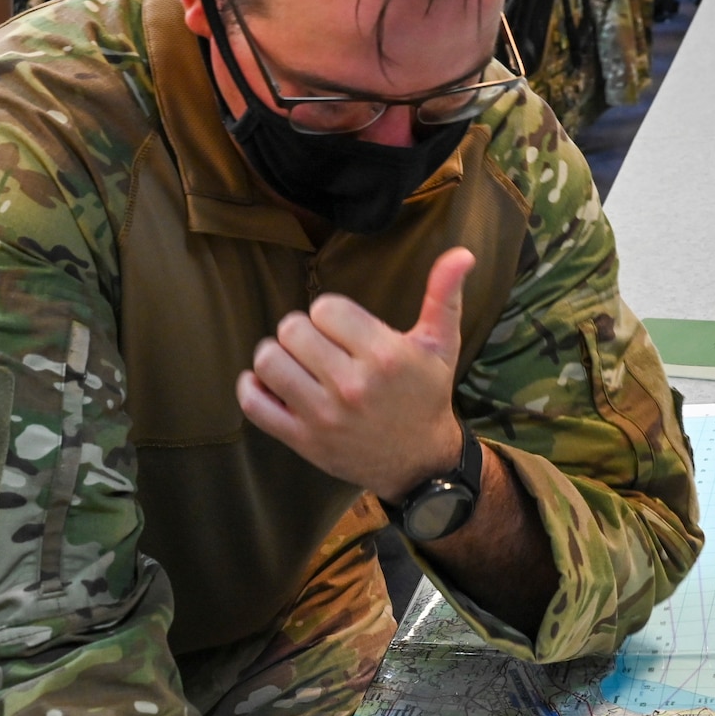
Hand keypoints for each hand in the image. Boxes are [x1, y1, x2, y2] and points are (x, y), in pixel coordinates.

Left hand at [239, 246, 473, 502]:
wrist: (419, 462)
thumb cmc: (426, 396)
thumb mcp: (441, 345)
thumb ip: (444, 296)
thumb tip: (463, 253)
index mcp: (384, 356)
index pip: (325, 307)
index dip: (330, 313)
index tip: (342, 329)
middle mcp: (352, 386)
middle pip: (292, 329)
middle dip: (302, 331)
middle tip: (318, 346)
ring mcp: (323, 416)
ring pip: (269, 362)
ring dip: (276, 355)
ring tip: (294, 361)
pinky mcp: (302, 440)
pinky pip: (255, 405)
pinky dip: (252, 387)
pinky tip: (268, 382)